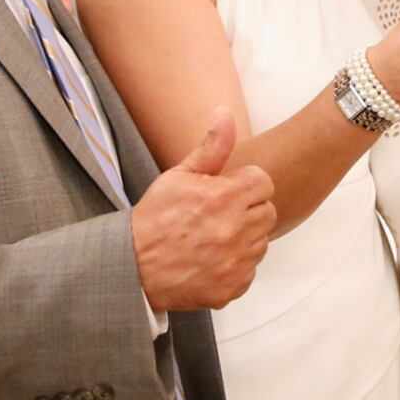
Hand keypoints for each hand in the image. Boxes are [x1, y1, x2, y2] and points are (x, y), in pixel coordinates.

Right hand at [133, 109, 276, 310]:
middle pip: (267, 212)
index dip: (245, 184)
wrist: (133, 267)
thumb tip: (226, 114)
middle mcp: (236, 230)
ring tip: (212, 237)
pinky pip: (249, 270)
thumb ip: (212, 147)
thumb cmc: (154, 219)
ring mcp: (236, 261)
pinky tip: (211, 259)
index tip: (227, 191)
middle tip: (218, 215)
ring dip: (243, 238)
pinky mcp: (233, 286)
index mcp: (225, 197)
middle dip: (247, 210)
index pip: (263, 182)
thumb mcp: (179, 176)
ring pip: (260, 242)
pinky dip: (235, 266)